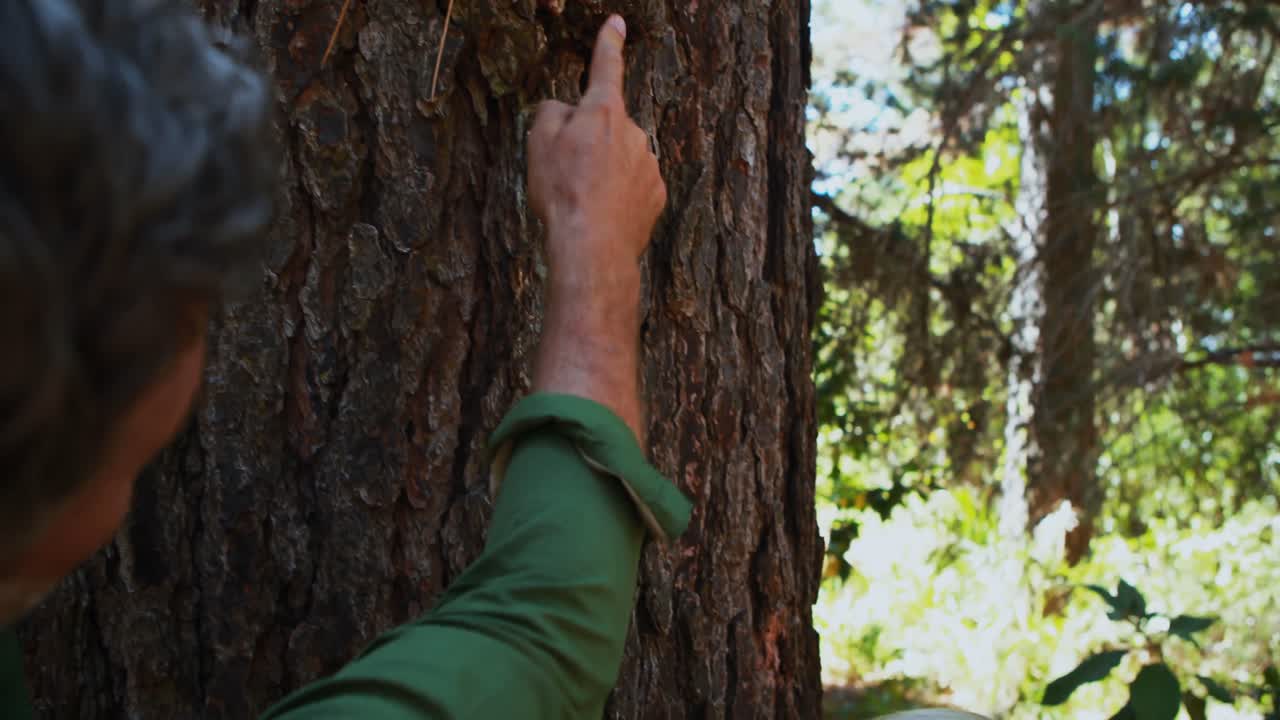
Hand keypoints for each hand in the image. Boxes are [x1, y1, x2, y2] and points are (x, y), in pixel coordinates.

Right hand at [527, 15, 666, 284]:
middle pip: (607, 127)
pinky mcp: (657, 194)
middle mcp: (633, 132)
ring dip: (606, 172)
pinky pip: (635, 186)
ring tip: (585, 199)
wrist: (592, 247)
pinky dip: (620, 195)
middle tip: (568, 174)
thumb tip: (564, 110)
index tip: (616, 24)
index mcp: (603, 112)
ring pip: (622, 158)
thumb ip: (551, 114)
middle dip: (590, 143)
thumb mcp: (537, 145)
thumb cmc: (562, 193)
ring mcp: (649, 164)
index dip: (608, 44)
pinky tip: (604, 213)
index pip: (606, 68)